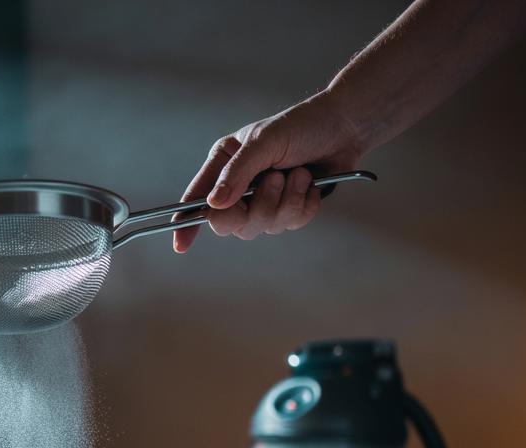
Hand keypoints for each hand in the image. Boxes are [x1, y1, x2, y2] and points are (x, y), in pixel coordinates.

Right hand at [173, 92, 367, 252]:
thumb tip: (213, 205)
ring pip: (262, 226)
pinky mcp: (288, 209)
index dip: (187, 224)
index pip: (197, 199)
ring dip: (285, 201)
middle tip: (275, 180)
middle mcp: (239, 186)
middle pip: (229, 223)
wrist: (344, 127)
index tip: (181, 245)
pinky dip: (303, 205)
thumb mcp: (263, 142)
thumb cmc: (301, 125)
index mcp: (225, 165)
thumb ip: (237, 174)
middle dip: (257, 207)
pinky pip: (289, 224)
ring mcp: (263, 200)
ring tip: (299, 174)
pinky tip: (309, 185)